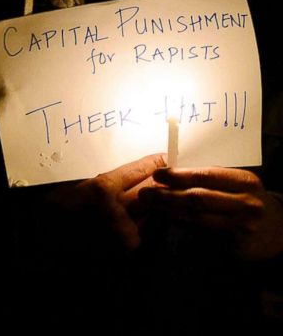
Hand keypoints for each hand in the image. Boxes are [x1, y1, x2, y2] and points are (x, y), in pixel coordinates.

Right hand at [47, 153, 165, 250]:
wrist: (48, 240)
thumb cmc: (57, 210)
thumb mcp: (77, 186)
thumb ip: (104, 182)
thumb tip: (129, 176)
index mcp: (103, 188)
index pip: (139, 171)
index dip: (154, 164)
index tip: (163, 159)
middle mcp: (118, 208)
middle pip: (152, 189)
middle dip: (161, 181)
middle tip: (168, 174)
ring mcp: (126, 229)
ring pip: (151, 210)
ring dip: (154, 203)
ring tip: (158, 196)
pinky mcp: (129, 247)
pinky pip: (144, 229)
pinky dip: (144, 222)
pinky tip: (140, 218)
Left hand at [140, 166, 282, 259]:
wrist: (278, 230)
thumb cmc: (248, 200)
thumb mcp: (239, 184)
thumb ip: (213, 178)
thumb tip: (172, 171)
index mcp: (245, 181)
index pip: (207, 175)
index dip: (179, 175)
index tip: (157, 174)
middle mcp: (247, 203)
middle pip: (198, 197)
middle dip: (168, 194)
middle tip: (145, 193)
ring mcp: (243, 225)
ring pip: (197, 217)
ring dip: (170, 211)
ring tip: (150, 206)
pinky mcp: (237, 244)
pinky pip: (203, 232)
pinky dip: (182, 225)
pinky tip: (167, 220)